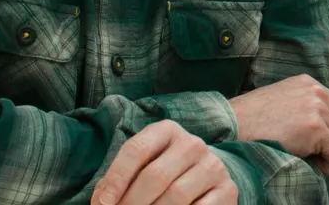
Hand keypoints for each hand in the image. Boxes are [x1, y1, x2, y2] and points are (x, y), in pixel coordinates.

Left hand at [93, 120, 235, 204]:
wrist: (206, 176)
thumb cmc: (164, 173)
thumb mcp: (143, 166)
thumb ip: (120, 180)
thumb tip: (100, 203)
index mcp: (167, 131)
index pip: (136, 150)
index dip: (116, 179)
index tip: (102, 204)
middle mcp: (192, 144)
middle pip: (155, 176)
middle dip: (131, 203)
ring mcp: (213, 166)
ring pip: (176, 195)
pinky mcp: (228, 189)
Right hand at [229, 74, 328, 174]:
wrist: (229, 127)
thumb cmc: (250, 123)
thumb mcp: (282, 102)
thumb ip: (305, 106)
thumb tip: (327, 130)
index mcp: (309, 84)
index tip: (315, 145)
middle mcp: (316, 91)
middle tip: (313, 156)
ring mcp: (317, 107)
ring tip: (309, 160)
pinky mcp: (315, 127)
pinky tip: (310, 164)